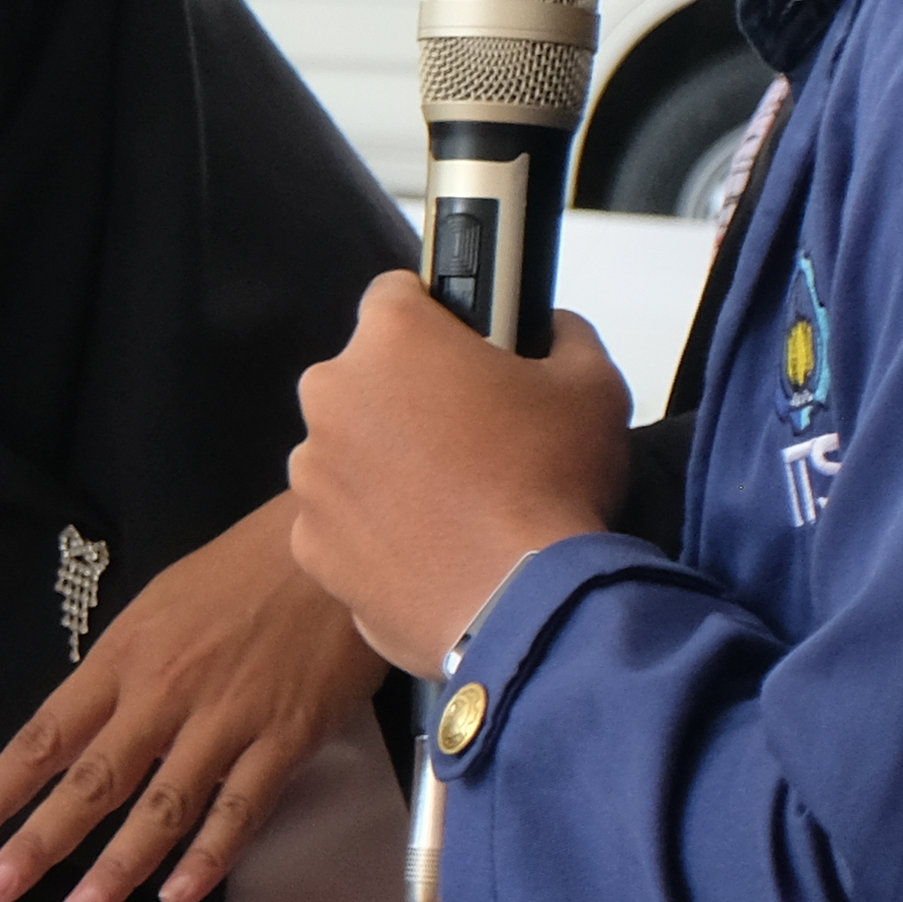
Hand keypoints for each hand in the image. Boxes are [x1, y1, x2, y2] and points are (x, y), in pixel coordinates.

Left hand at [0, 492, 386, 901]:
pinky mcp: (285, 737)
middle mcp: (163, 692)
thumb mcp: (157, 609)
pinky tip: (178, 895)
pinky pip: (240, 808)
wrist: (330, 544)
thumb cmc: (238, 574)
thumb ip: (120, 675)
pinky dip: (208, 856)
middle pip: (93, 779)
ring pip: (162, 806)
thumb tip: (81, 733)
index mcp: (122, 657)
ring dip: (118, 867)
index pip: (45, 735)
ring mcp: (225, 718)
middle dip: (39, 840)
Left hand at [284, 278, 632, 672]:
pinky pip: (340, 518)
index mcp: (392, 339)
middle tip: (473, 439)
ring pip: (348, 450)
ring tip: (454, 503)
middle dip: (409, 397)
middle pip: (366, 377)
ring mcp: (311, 472)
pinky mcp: (308, 542)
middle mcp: (332, 394)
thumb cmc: (554, 488)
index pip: (397, 294)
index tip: (466, 352)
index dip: (438, 319)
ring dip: (387, 464)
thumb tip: (549, 328)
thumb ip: (564, 335)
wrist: (523, 607)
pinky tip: (428, 547)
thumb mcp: (593, 386)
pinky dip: (373, 528)